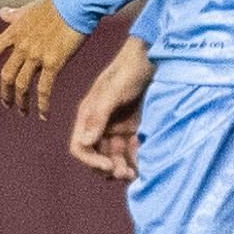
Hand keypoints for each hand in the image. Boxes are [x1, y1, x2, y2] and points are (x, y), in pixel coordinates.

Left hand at [0, 0, 89, 116]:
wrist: (76, 2)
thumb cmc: (57, 2)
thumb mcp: (30, 8)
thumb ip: (15, 14)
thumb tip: (3, 12)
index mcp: (14, 32)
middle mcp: (22, 46)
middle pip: (6, 76)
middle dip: (5, 93)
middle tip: (7, 104)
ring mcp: (36, 55)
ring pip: (22, 84)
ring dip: (21, 101)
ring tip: (23, 112)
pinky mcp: (54, 61)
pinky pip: (44, 88)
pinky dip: (42, 104)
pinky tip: (44, 115)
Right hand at [65, 35, 153, 179]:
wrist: (152, 57)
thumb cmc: (129, 70)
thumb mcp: (113, 92)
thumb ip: (98, 116)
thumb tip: (85, 142)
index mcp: (88, 116)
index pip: (80, 147)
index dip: (91, 161)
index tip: (108, 167)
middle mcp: (100, 124)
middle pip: (98, 156)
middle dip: (109, 168)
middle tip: (126, 175)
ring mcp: (118, 127)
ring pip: (116, 156)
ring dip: (122, 168)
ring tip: (135, 175)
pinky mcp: (135, 127)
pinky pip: (132, 150)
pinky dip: (136, 159)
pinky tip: (146, 164)